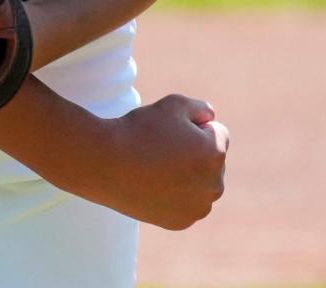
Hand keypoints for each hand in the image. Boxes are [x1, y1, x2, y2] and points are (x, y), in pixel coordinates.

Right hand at [100, 94, 228, 229]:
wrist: (108, 165)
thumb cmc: (141, 130)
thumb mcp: (174, 103)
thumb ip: (201, 107)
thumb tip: (211, 118)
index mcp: (215, 153)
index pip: (218, 133)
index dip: (193, 125)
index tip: (170, 130)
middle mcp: (214, 184)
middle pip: (212, 160)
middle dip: (195, 151)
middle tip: (162, 148)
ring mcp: (198, 207)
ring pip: (201, 183)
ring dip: (189, 175)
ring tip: (158, 167)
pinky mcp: (182, 222)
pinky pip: (187, 203)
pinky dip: (176, 194)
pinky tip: (155, 185)